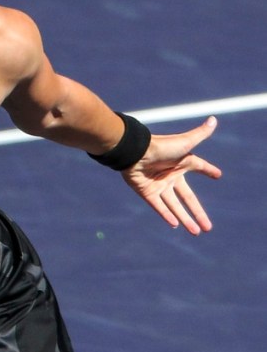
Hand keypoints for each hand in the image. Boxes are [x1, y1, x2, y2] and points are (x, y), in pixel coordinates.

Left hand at [122, 116, 221, 234]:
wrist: (135, 153)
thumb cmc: (160, 146)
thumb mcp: (185, 142)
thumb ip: (200, 134)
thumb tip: (214, 119)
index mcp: (181, 163)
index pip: (199, 167)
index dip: (208, 170)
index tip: (217, 175)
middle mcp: (171, 176)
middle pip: (188, 198)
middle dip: (198, 213)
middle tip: (208, 227)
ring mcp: (159, 185)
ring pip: (175, 206)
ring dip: (185, 219)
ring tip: (196, 232)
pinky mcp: (147, 192)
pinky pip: (159, 206)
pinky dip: (166, 215)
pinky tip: (176, 225)